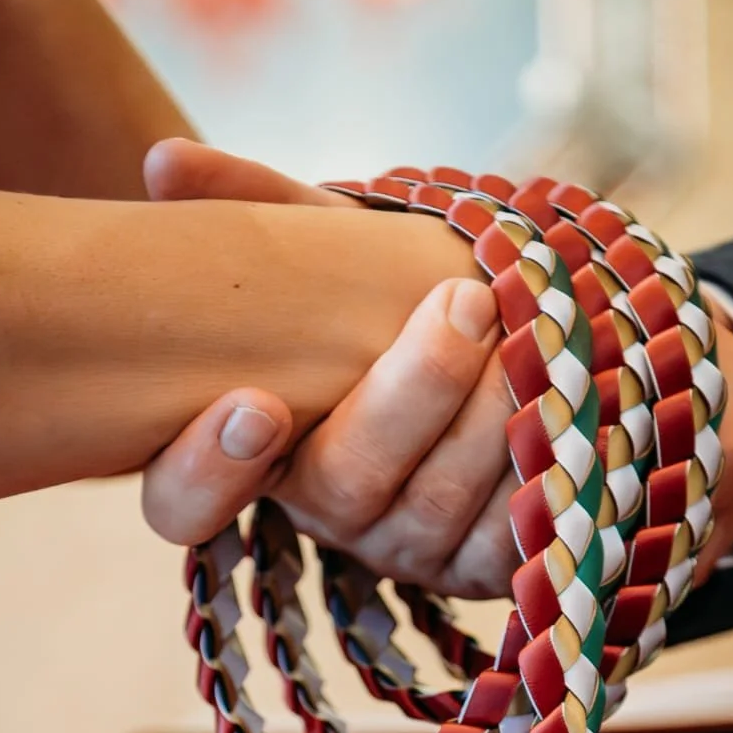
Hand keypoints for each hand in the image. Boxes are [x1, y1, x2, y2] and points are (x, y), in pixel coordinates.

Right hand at [140, 142, 732, 598]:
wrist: (533, 350)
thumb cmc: (404, 302)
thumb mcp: (337, 254)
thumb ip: (260, 210)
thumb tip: (164, 162)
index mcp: (263, 448)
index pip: (183, 502)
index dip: (207, 472)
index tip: (254, 405)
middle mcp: (328, 511)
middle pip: (346, 485)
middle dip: (412, 394)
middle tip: (465, 301)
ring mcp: (407, 548)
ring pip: (438, 508)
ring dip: (489, 419)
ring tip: (533, 335)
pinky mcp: (486, 570)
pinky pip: (509, 537)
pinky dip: (542, 465)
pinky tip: (568, 401)